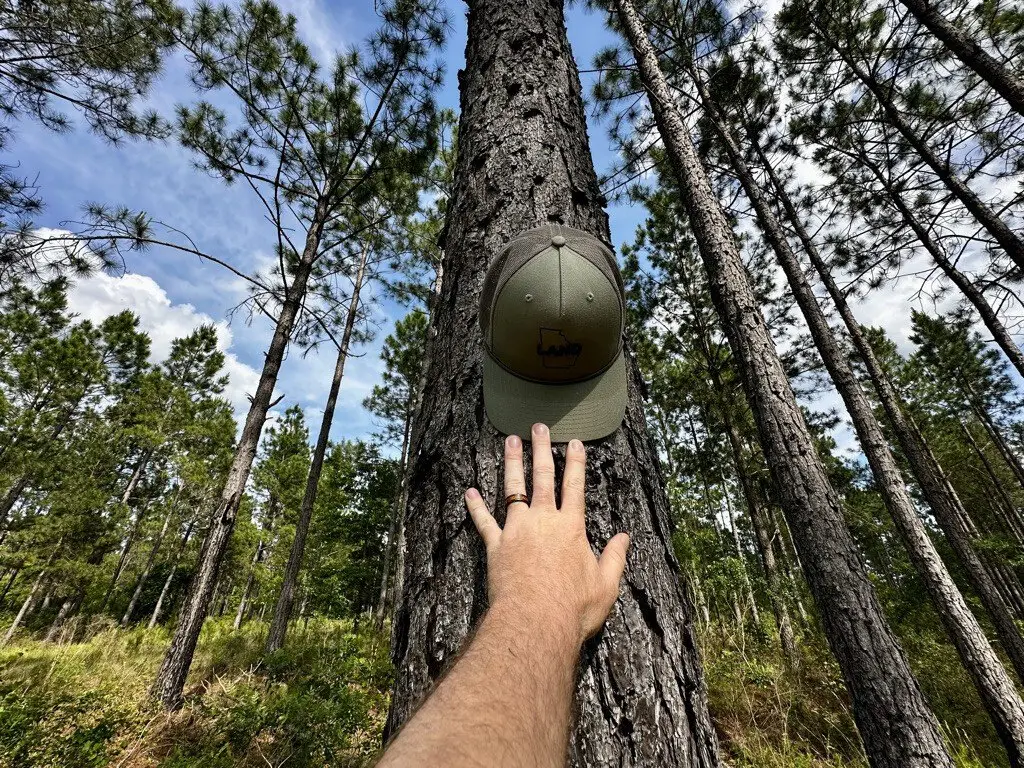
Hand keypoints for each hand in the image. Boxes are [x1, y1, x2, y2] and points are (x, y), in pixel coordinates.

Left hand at [464, 423, 629, 644]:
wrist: (535, 622)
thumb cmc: (574, 607)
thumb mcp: (606, 584)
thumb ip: (614, 558)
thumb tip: (625, 537)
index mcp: (571, 527)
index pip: (575, 487)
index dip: (576, 463)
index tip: (574, 442)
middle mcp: (543, 521)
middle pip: (543, 478)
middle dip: (542, 450)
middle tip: (539, 426)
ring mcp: (517, 530)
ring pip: (513, 489)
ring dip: (512, 463)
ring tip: (510, 441)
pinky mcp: (496, 546)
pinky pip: (484, 522)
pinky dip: (476, 507)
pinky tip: (469, 492)